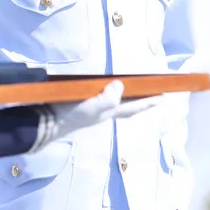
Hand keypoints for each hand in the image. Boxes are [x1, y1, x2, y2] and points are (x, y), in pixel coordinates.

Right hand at [44, 80, 161, 143]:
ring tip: (134, 93)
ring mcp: (91, 111)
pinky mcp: (80, 107)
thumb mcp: (90, 107)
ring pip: (115, 105)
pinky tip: (103, 91)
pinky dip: (108, 95)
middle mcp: (102, 113)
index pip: (133, 107)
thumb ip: (107, 99)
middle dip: (141, 102)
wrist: (45, 123)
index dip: (148, 102)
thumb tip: (120, 86)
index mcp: (107, 113)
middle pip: (127, 107)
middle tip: (153, 95)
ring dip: (126, 100)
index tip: (164, 96)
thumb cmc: (69, 115)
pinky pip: (101, 100)